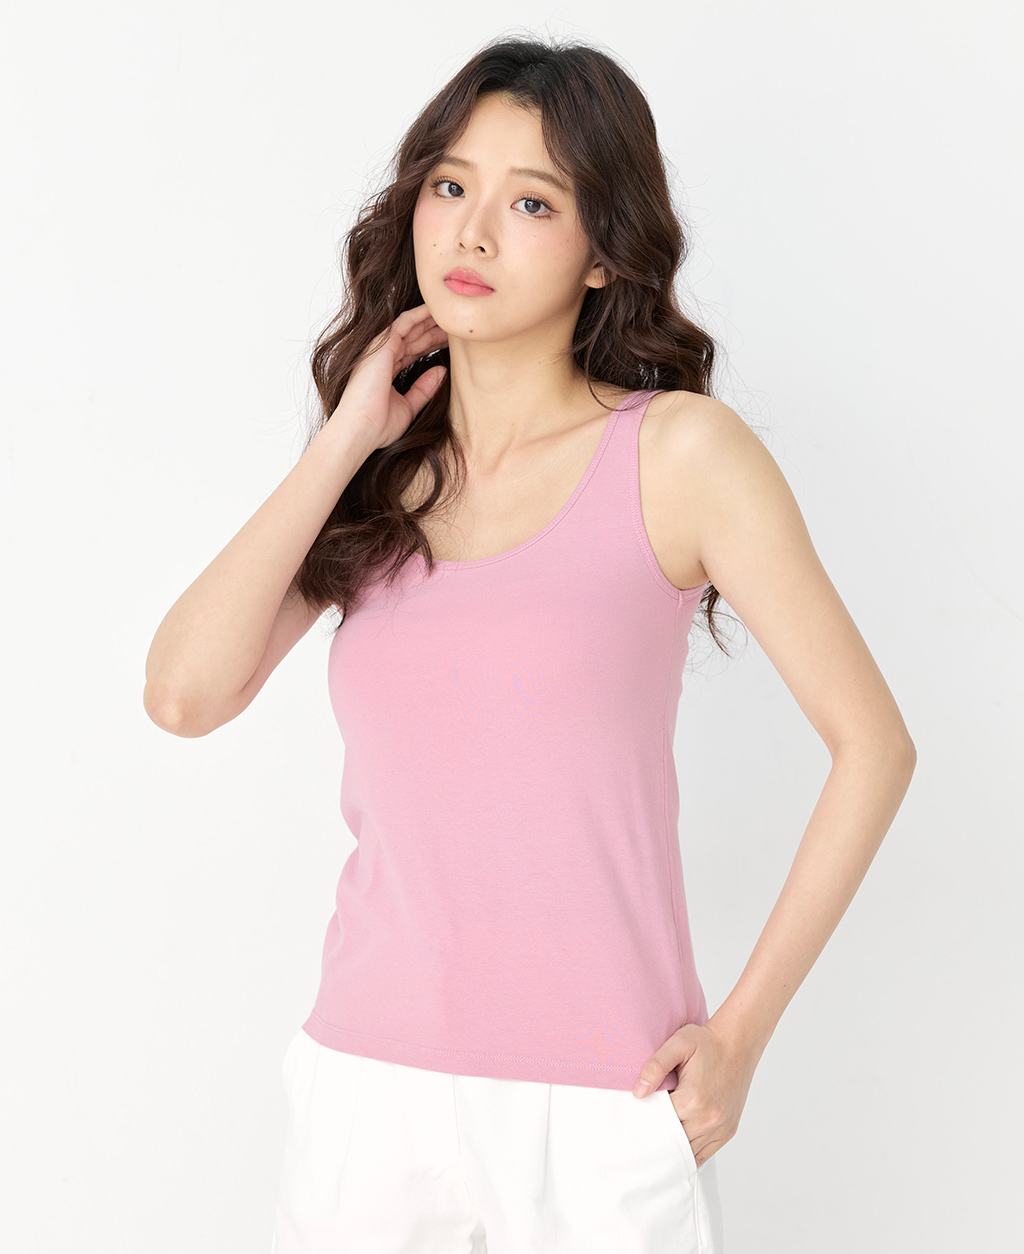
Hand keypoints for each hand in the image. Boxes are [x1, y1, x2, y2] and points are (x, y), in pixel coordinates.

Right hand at [330, 303, 449, 450]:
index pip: (412, 352)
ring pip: (410, 328)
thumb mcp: (408, 407)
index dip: (431, 345)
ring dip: (429, 320)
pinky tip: (435, 309)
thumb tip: (441, 371)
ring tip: (449, 314)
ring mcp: (380, 350)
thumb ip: (424, 389)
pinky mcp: (381, 345)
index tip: (450, 343)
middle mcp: (382, 358)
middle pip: (413, 338)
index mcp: (386, 372)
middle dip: (433, 331)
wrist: (361, 429)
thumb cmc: (378, 425)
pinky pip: (404, 322)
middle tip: (454, 326)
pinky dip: (420, 314)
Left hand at [631, 1022, 758, 1166]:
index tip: (638, 1112)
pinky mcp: (728, 1132)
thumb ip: (655, 1066)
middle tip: (644, 1127)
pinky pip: (703, 1155)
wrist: (737, 1044)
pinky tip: (677, 1143)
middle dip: (657, 1133)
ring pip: (686, 1151)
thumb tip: (639, 1093)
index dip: (646, 1117)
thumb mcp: (678, 1043)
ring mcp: (720, 1128)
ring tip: (661, 1131)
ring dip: (672, 1145)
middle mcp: (708, 1119)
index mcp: (692, 1099)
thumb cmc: (707, 1043)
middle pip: (671, 1140)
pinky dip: (688, 1152)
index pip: (659, 1121)